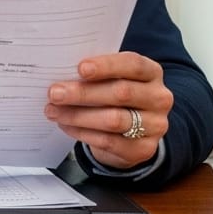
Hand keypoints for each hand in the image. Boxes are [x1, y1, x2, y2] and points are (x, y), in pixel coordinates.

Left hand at [44, 51, 172, 169]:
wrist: (131, 132)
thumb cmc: (114, 95)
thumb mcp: (111, 78)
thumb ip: (94, 73)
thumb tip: (60, 70)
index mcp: (151, 72)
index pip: (133, 64)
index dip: (106, 65)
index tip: (80, 68)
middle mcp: (159, 98)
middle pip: (121, 93)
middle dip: (83, 93)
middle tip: (54, 93)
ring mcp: (155, 125)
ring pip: (114, 119)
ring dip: (78, 115)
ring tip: (53, 110)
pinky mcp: (143, 149)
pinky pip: (109, 141)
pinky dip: (82, 132)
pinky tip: (66, 125)